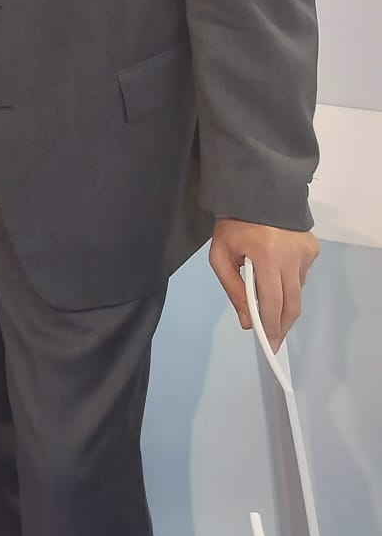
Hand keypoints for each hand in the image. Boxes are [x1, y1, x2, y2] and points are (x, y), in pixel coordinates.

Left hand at [210, 217, 317, 348]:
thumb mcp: (220, 256)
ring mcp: (306, 252)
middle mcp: (292, 256)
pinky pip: (302, 276)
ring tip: (267, 301)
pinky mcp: (313, 249)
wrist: (256, 192)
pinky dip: (289, 282)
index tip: (268, 343)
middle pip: (293, 303)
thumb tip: (247, 321)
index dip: (271, 326)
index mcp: (267, 255)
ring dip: (284, 301)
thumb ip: (233, 290)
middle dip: (282, 325)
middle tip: (273, 338)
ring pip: (298, 290)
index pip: (273, 301)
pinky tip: (275, 272)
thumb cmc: (233, 224)